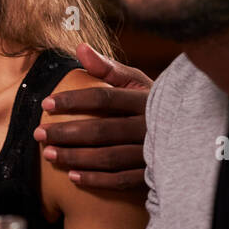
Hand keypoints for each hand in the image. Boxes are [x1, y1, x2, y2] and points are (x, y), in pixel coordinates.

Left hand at [35, 42, 151, 190]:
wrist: (190, 132)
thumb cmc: (153, 102)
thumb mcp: (136, 82)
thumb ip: (107, 68)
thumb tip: (80, 47)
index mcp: (144, 100)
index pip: (103, 98)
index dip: (73, 100)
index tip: (46, 104)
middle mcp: (148, 127)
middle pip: (102, 130)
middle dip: (66, 133)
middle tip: (39, 133)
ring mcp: (151, 152)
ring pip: (109, 157)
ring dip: (76, 157)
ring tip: (48, 154)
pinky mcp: (152, 174)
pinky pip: (121, 180)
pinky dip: (97, 180)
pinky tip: (73, 177)